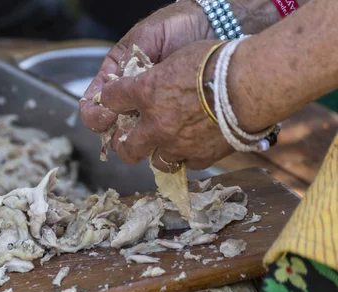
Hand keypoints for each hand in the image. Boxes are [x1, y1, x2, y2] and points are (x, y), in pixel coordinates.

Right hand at [80, 0, 213, 133]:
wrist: (212, 26)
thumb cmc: (176, 26)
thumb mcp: (145, 38)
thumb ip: (126, 62)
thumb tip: (111, 90)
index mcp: (115, 78)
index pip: (92, 104)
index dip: (94, 115)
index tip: (106, 117)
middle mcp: (129, 98)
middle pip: (110, 128)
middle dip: (113, 134)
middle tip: (127, 131)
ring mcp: (150, 109)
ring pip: (133, 137)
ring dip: (136, 140)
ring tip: (150, 134)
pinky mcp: (173, 117)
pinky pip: (162, 136)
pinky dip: (161, 141)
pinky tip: (170, 136)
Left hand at [99, 40, 233, 170]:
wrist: (252, 83)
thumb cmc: (219, 61)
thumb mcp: (180, 57)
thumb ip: (161, 75)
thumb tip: (156, 81)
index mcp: (146, 91)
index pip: (111, 99)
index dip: (110, 100)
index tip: (114, 100)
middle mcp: (156, 122)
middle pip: (125, 147)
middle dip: (125, 145)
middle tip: (131, 140)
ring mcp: (177, 143)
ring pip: (157, 162)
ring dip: (159, 153)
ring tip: (167, 145)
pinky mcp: (201, 155)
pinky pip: (188, 164)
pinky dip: (190, 156)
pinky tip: (196, 146)